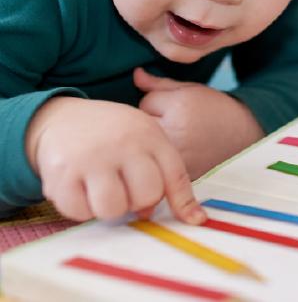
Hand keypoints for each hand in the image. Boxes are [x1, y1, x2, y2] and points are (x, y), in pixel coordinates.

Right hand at [25, 96, 206, 223]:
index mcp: (148, 134)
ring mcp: (92, 158)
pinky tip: (81, 188)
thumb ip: (164, 172)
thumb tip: (176, 217)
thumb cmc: (112, 134)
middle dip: (138, 201)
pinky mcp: (63, 174)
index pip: (174, 174)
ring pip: (113, 209)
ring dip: (109, 208)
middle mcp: (123, 144)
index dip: (183, 203)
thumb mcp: (144, 138)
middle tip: (125, 189)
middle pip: (146, 196)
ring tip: (103, 190)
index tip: (195, 220)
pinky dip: (82, 208)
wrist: (63, 117)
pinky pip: (81, 212)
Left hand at [134, 68, 264, 179]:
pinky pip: (156, 164)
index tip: (172, 107)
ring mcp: (177, 159)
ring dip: (154, 142)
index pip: (145, 103)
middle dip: (151, 122)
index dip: (156, 103)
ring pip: (147, 146)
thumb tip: (135, 75)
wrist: (244, 135)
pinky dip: (161, 159)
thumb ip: (159, 84)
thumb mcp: (189, 89)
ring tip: (175, 137)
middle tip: (172, 122)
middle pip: (141, 126)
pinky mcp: (180, 175)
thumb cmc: (216, 109)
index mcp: (178, 108)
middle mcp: (175, 134)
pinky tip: (175, 153)